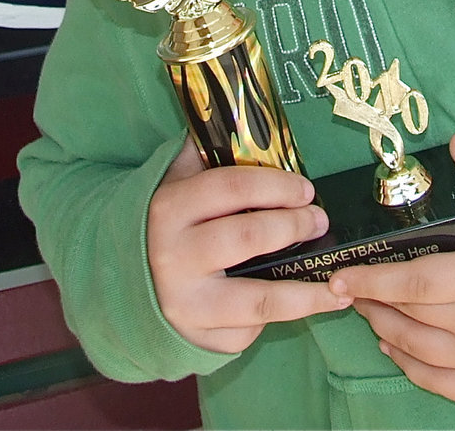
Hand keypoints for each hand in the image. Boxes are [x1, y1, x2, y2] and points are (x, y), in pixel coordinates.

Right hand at [147, 136, 351, 353]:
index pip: (232, 188)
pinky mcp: (194, 339)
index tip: (307, 189)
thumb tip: (249, 116)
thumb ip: (207, 152)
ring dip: (306, 293)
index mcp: (169, 209)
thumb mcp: (173, 181)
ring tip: (337, 287)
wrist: (116, 279)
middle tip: (320, 221)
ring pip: (260, 301)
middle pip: (248, 237)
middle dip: (294, 226)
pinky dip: (272, 319)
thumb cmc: (161, 221)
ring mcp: (184, 304)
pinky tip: (293, 305)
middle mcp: (173, 258)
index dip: (277, 186)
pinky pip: (245, 331)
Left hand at [328, 133, 454, 402]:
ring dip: (383, 328)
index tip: (339, 275)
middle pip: (410, 314)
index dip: (372, 279)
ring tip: (365, 307)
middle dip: (371, 299)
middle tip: (346, 284)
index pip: (416, 280)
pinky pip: (438, 382)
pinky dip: (408, 366)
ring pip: (417, 349)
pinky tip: (393, 345)